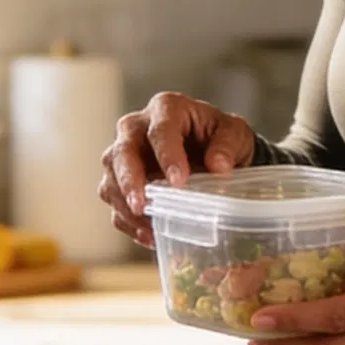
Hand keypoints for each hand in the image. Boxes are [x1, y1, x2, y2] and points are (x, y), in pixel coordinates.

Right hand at [100, 93, 256, 248]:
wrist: (212, 152)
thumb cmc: (219, 137)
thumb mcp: (234, 133)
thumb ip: (227, 145)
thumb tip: (219, 165)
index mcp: (166, 109)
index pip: (160, 130)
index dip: (167, 155)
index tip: (179, 181)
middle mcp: (136, 128)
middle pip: (122, 152)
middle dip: (130, 181)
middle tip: (142, 206)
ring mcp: (123, 156)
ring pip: (110, 180)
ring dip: (125, 206)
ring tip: (149, 228)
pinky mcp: (120, 182)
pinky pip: (115, 203)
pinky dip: (128, 222)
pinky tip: (149, 235)